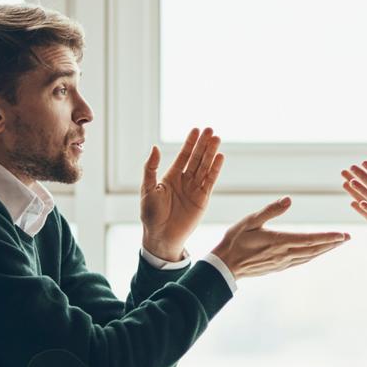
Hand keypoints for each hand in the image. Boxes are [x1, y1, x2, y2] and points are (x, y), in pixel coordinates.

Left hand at [141, 127, 223, 260]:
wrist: (161, 236)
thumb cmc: (151, 215)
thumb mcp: (147, 189)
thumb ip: (150, 168)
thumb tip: (155, 148)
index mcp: (171, 177)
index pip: (183, 156)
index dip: (190, 143)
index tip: (196, 130)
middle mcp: (184, 181)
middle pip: (196, 158)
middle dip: (203, 144)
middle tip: (211, 130)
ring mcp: (195, 189)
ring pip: (205, 167)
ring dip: (211, 153)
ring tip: (217, 139)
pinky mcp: (203, 199)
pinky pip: (210, 181)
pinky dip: (215, 169)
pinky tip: (220, 157)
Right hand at [211, 197, 349, 278]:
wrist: (224, 266)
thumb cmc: (235, 240)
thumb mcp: (250, 220)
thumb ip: (270, 210)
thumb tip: (289, 200)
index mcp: (279, 241)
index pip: (310, 239)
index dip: (328, 237)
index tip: (342, 235)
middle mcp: (284, 254)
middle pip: (314, 249)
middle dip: (332, 243)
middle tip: (348, 238)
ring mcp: (282, 262)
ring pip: (309, 256)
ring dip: (325, 250)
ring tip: (337, 244)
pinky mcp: (278, 267)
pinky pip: (301, 261)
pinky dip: (312, 255)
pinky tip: (316, 253)